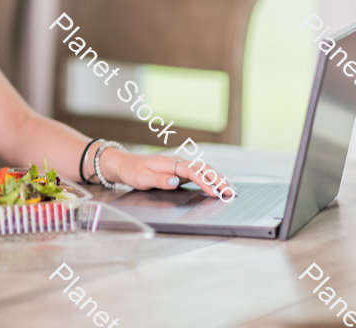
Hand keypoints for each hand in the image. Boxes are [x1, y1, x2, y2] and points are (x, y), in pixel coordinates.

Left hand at [100, 149, 235, 200]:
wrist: (125, 164)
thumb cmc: (133, 171)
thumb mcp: (142, 178)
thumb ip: (159, 180)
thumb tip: (175, 181)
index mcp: (169, 163)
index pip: (192, 171)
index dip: (204, 182)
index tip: (213, 192)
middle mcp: (177, 162)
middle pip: (203, 168)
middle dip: (218, 179)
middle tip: (230, 192)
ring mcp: (179, 166)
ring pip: (202, 170)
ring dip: (216, 179)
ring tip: (228, 190)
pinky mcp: (179, 171)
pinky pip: (198, 173)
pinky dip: (209, 179)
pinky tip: (215, 187)